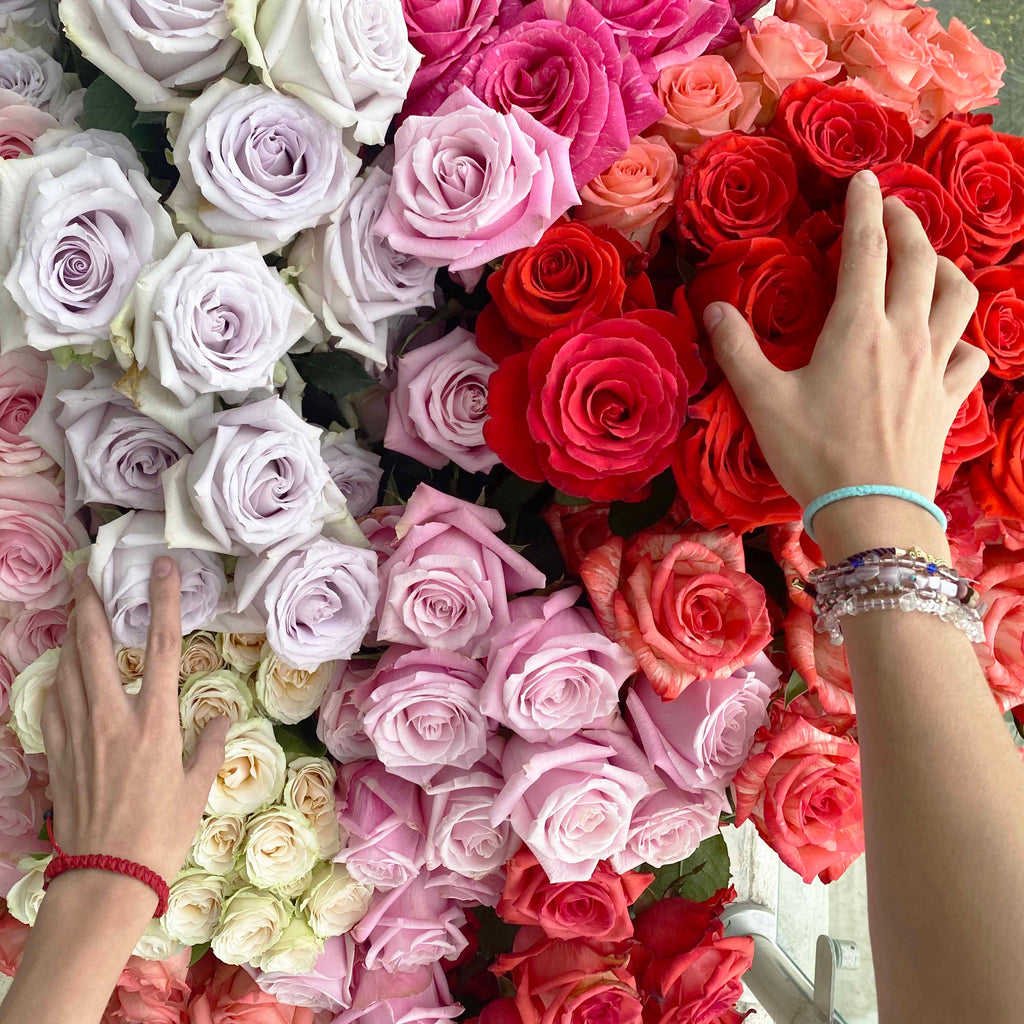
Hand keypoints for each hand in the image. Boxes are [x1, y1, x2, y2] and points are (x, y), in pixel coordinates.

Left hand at [41, 557, 229, 886]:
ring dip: (71, 631)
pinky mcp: (58, 751)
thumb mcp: (197, 789)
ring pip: (69, 667)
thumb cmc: (161, 832)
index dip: (163, 602)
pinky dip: (57, 673)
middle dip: (89, 602)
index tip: (162, 568)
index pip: (160, 647)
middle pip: (96, 645)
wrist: (106, 875)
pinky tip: (60, 665)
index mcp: (155, 723)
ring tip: (74, 605)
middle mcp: (113, 718)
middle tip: (87, 571)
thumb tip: (220, 717)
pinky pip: (53, 700)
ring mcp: (79, 732)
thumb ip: (209, 747)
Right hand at [704, 169, 988, 556]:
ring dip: (943, 266)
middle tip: (891, 207)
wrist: (873, 511)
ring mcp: (934, 365)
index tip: (862, 179)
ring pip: (958, 294)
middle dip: (906, 222)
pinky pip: (971, 350)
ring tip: (925, 261)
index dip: (863, 207)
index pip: (866, 248)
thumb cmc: (814, 455)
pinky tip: (948, 336)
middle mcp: (904, 335)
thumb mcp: (762, 402)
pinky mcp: (949, 397)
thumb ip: (737, 350)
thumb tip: (712, 307)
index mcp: (857, 328)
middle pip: (918, 259)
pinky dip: (964, 332)